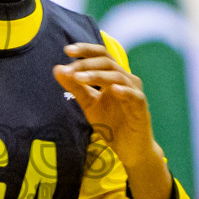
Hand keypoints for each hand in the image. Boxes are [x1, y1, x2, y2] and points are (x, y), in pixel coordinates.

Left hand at [54, 42, 173, 198]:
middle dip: (87, 63)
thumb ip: (75, 87)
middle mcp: (126, 79)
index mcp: (114, 76)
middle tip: (70, 69)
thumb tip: (57, 69)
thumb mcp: (88, 104)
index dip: (85, 50)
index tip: (67, 50)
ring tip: (79, 79)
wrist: (129, 149)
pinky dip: (123, 91)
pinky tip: (111, 90)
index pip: (101, 55)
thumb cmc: (111, 124)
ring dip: (97, 76)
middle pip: (107, 62)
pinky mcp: (142, 107)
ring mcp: (135, 92)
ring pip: (117, 76)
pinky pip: (134, 95)